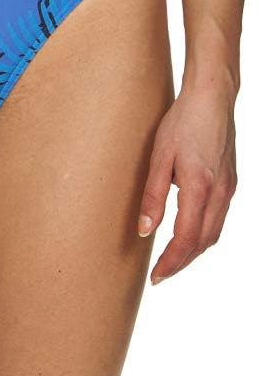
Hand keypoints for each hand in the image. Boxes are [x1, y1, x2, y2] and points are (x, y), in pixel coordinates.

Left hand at [137, 80, 236, 282]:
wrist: (212, 97)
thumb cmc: (183, 121)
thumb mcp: (159, 157)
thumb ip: (152, 196)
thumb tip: (144, 231)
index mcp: (200, 188)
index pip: (186, 239)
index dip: (171, 262)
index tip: (156, 277)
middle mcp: (219, 193)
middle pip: (202, 242)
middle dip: (181, 263)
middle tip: (161, 275)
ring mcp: (229, 188)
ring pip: (214, 233)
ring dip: (194, 250)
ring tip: (172, 259)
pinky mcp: (230, 181)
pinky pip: (219, 218)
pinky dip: (204, 234)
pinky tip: (190, 233)